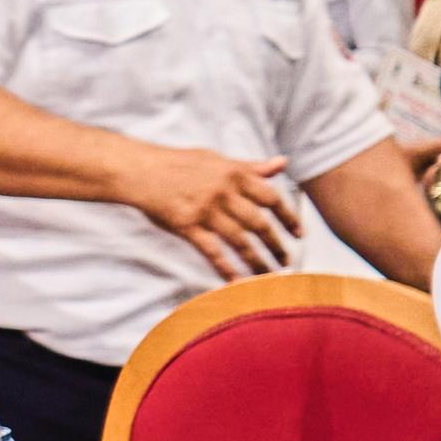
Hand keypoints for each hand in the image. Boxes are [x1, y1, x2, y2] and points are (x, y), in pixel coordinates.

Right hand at [121, 145, 297, 281]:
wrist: (142, 170)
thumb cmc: (179, 163)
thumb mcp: (218, 159)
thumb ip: (251, 166)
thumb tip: (282, 163)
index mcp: (234, 174)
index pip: (271, 197)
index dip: (288, 217)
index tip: (299, 233)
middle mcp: (224, 193)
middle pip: (259, 223)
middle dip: (276, 244)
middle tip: (286, 261)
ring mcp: (206, 211)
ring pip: (240, 240)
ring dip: (257, 260)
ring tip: (269, 275)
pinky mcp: (187, 226)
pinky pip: (212, 251)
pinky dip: (226, 267)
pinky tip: (237, 281)